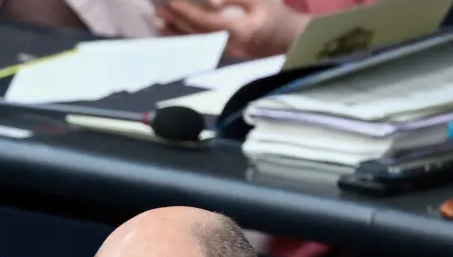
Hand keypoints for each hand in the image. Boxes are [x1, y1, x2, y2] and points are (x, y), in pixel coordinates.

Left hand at [157, 0, 309, 59]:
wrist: (294, 43)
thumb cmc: (279, 18)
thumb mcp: (262, 1)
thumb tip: (212, 0)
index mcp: (238, 32)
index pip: (203, 22)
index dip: (184, 12)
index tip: (169, 2)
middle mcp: (227, 46)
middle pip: (194, 34)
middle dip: (175, 21)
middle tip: (157, 9)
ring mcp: (225, 53)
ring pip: (195, 42)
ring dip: (176, 32)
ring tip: (160, 21)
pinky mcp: (224, 54)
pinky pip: (200, 45)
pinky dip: (186, 37)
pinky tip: (175, 32)